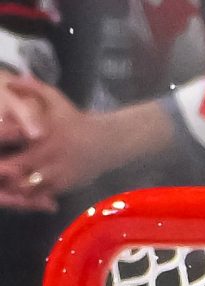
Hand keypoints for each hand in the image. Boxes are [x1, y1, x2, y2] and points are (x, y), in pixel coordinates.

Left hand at [0, 74, 64, 210]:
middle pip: (18, 166)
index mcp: (45, 130)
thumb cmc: (75, 119)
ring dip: (13, 186)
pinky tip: (18, 195)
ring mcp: (58, 171)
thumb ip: (32, 88)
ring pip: (29, 184)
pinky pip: (43, 194)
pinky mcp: (65, 185)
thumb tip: (10, 82)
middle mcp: (51, 153)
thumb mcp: (56, 98)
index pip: (15, 137)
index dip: (1, 141)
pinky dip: (29, 197)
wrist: (107, 143)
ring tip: (2, 185)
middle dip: (3, 170)